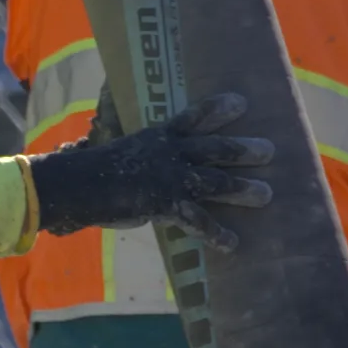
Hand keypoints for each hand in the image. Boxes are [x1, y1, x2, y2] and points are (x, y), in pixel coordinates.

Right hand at [30, 92, 275, 251]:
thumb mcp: (119, 150)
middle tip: (269, 151)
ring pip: (214, 181)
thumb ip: (138, 152)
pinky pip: (197, 221)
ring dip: (241, 189)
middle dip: (242, 150)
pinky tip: (233, 244)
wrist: (78, 186)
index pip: (193, 118)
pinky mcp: (165, 204)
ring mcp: (170, 178)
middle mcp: (170, 153)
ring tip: (267, 195)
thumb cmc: (93, 170)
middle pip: (214, 148)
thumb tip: (137, 156)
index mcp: (159, 136)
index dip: (217, 109)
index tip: (241, 103)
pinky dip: (216, 234)